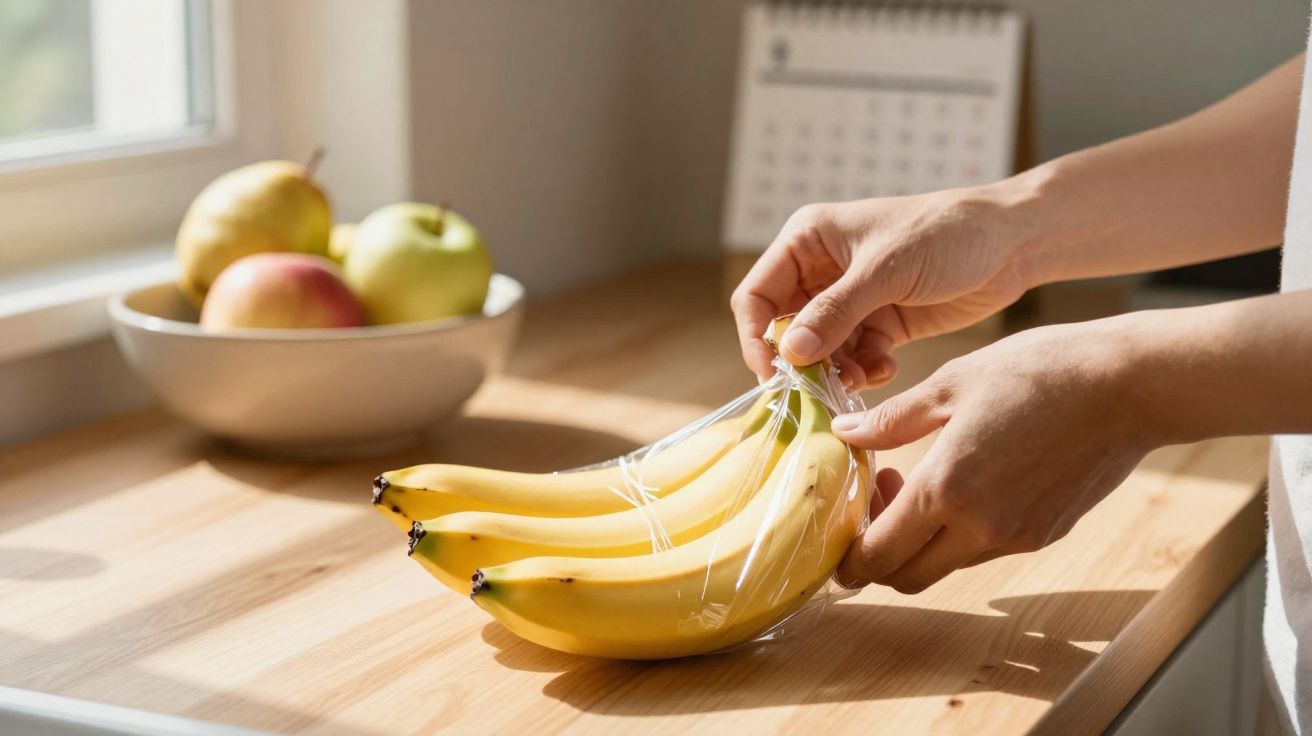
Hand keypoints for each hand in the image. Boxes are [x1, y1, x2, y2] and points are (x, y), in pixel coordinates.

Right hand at [731, 186, 1036, 387]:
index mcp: (808, 241)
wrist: (1012, 242)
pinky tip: (886, 368)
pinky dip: (864, 370)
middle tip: (819, 387)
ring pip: (820, 350)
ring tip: (862, 378)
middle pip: (784, 328)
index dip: (756, 336)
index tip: (772, 374)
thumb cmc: (946, 233)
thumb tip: (788, 352)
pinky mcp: (880, 323)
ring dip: (835, 370)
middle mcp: (821, 270)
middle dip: (801, 360)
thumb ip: (835, 312)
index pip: (757, 294)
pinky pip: (854, 358)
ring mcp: (851, 299)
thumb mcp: (885, 270)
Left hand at [832, 317, 1157, 592]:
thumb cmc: (1040, 371)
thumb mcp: (952, 382)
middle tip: (877, 499)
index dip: (847, 558)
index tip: (838, 530)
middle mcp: (979, 528)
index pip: (877, 557)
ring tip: (919, 482)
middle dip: (877, 553)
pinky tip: (963, 483)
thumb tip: (844, 434)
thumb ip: (893, 419)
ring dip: (919, 541)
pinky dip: (958, 533)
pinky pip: (982, 549)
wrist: (1129, 385)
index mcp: (946, 490)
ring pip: (944, 565)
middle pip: (905, 577)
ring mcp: (1015, 537)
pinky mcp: (1044, 534)